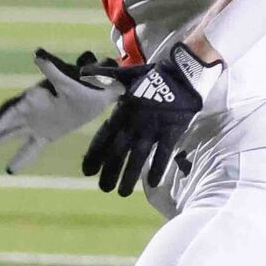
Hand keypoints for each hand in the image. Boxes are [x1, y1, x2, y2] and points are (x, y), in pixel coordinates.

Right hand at [0, 48, 118, 174]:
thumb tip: (37, 54)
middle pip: (3, 123)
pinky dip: (21, 158)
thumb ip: (52, 69)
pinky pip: (31, 147)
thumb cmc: (86, 82)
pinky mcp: (47, 133)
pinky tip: (10, 170)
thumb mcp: (70, 78)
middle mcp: (30, 110)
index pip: (11, 111)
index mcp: (33, 97)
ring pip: (10, 134)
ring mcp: (36, 122)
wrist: (102, 90)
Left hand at [78, 43, 210, 196]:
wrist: (182, 72)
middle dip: (110, 171)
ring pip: (139, 155)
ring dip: (129, 175)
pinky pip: (164, 152)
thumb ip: (104, 77)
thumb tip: (82, 72)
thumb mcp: (126, 75)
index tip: (86, 171)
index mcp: (122, 110)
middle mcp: (135, 122)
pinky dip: (158, 167)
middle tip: (103, 189)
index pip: (105, 136)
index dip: (95, 154)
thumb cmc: (152, 75)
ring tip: (122, 193)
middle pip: (119, 151)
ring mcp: (153, 127)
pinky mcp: (172, 131)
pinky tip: (151, 183)